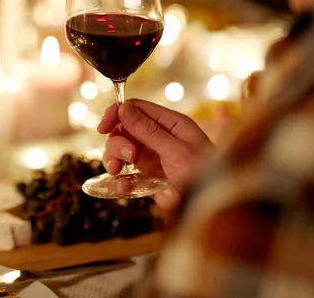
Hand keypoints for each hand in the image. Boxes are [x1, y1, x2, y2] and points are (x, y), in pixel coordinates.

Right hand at [97, 99, 212, 211]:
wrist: (211, 205)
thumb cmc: (204, 173)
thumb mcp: (176, 150)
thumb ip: (148, 130)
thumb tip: (124, 108)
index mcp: (170, 123)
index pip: (136, 108)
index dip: (116, 114)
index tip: (103, 127)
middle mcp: (158, 138)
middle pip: (124, 130)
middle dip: (118, 143)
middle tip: (128, 157)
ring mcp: (151, 158)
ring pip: (120, 152)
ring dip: (114, 159)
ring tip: (117, 171)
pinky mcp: (147, 178)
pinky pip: (125, 175)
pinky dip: (119, 180)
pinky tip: (121, 187)